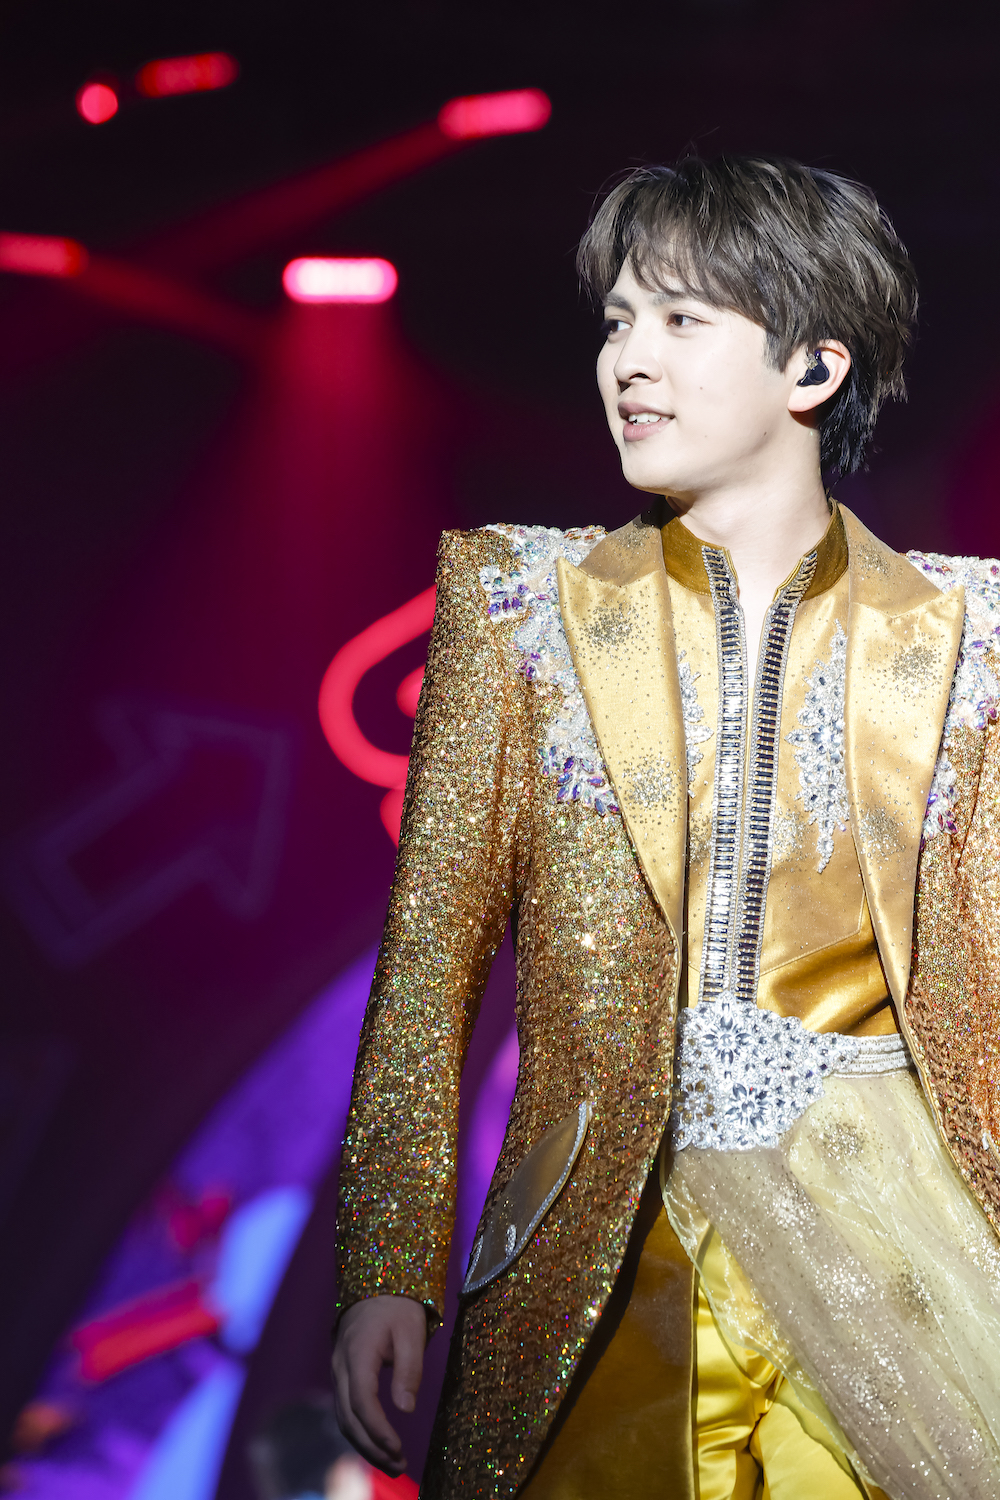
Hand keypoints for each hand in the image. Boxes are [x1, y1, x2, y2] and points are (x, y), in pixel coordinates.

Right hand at [332, 1294, 426, 1473]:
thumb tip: (406, 1409)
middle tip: (400, 1467)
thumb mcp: (412, 1330)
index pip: (362, 1400)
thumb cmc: (397, 1308)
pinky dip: (360, 1432)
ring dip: (366, 1445)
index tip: (397, 1448)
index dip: (377, 1429)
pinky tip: (378, 1445)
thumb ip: (409, 1369)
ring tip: (393, 1464)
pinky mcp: (342, 1377)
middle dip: (372, 1447)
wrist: (375, 1288)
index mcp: (357, 1353)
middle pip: (349, 1416)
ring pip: (344, 1418)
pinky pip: (345, 1411)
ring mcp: (338, 1372)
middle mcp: (340, 1366)